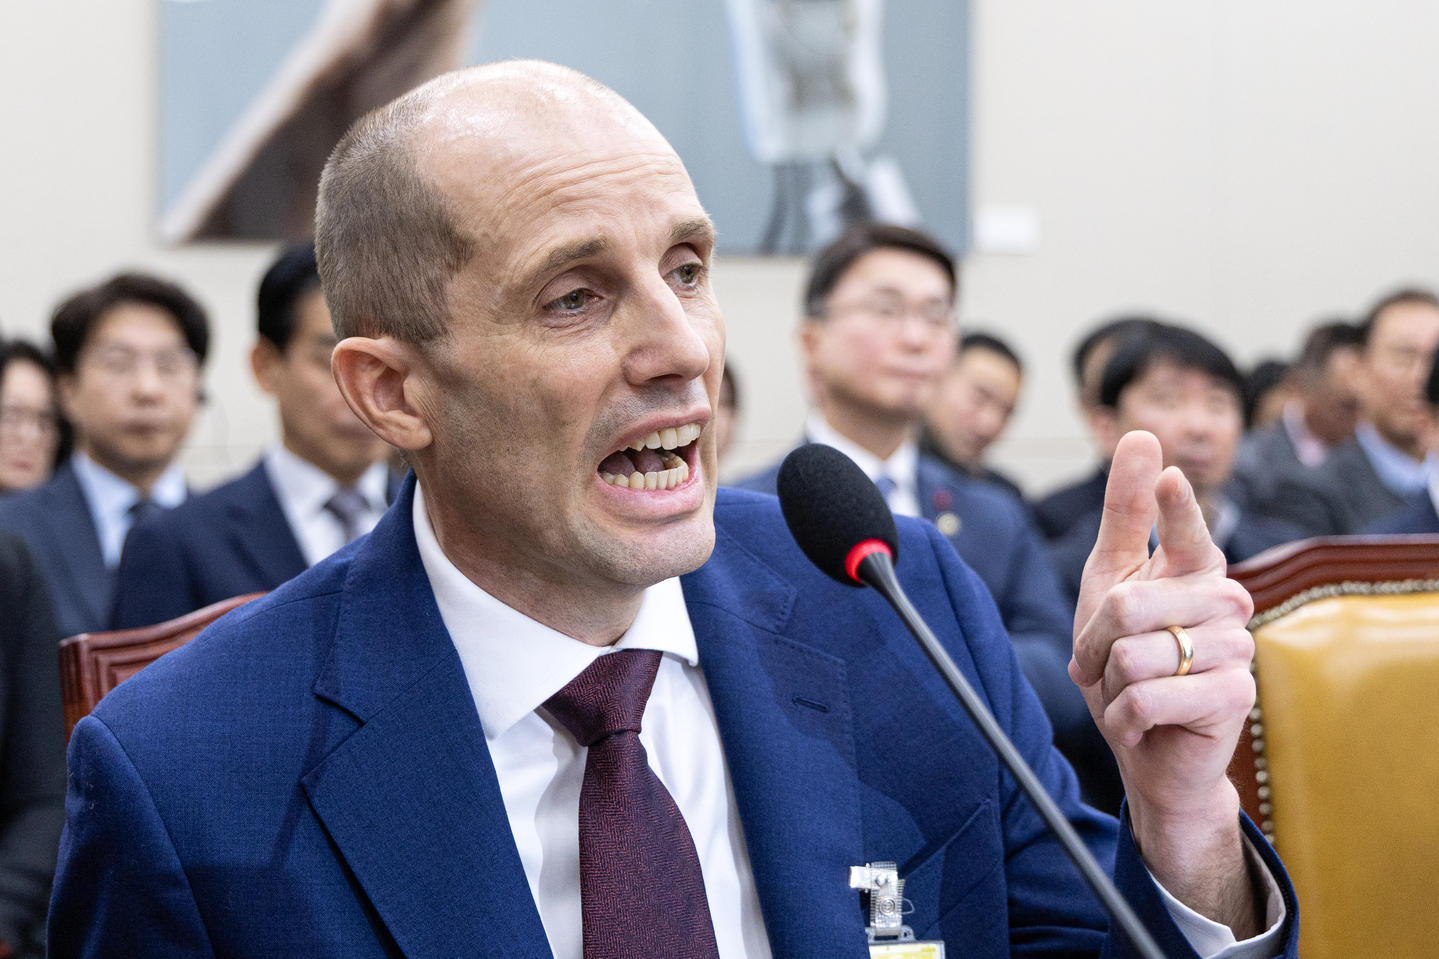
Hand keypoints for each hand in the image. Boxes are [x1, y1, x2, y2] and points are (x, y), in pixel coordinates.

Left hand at [1068, 431, 1260, 934]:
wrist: (1150, 750)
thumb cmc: (1127, 662)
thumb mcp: (1110, 583)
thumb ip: (1125, 514)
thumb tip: (1142, 435)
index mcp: (1194, 568)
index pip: (1184, 527)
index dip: (1172, 505)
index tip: (1164, 476)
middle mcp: (1224, 601)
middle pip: (1125, 607)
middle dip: (1093, 647)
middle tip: (1103, 666)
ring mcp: (1236, 648)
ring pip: (1132, 654)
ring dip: (1110, 685)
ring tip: (1130, 692)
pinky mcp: (1234, 696)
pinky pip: (1148, 695)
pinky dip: (1125, 717)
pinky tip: (1142, 722)